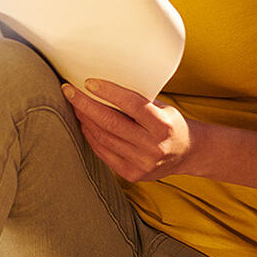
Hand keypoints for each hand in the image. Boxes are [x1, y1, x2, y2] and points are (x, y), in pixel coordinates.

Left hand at [61, 78, 196, 181]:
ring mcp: (141, 164)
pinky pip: (103, 152)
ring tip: (74, 105)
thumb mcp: (162, 107)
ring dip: (84, 120)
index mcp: (163, 126)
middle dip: (85, 105)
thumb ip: (137, 101)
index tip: (88, 82)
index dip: (107, 92)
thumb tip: (102, 85)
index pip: (131, 104)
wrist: (187, 153)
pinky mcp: (131, 174)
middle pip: (110, 122)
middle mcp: (153, 147)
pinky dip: (90, 136)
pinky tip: (83, 124)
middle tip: (69, 91)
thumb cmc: (171, 123)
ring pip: (103, 138)